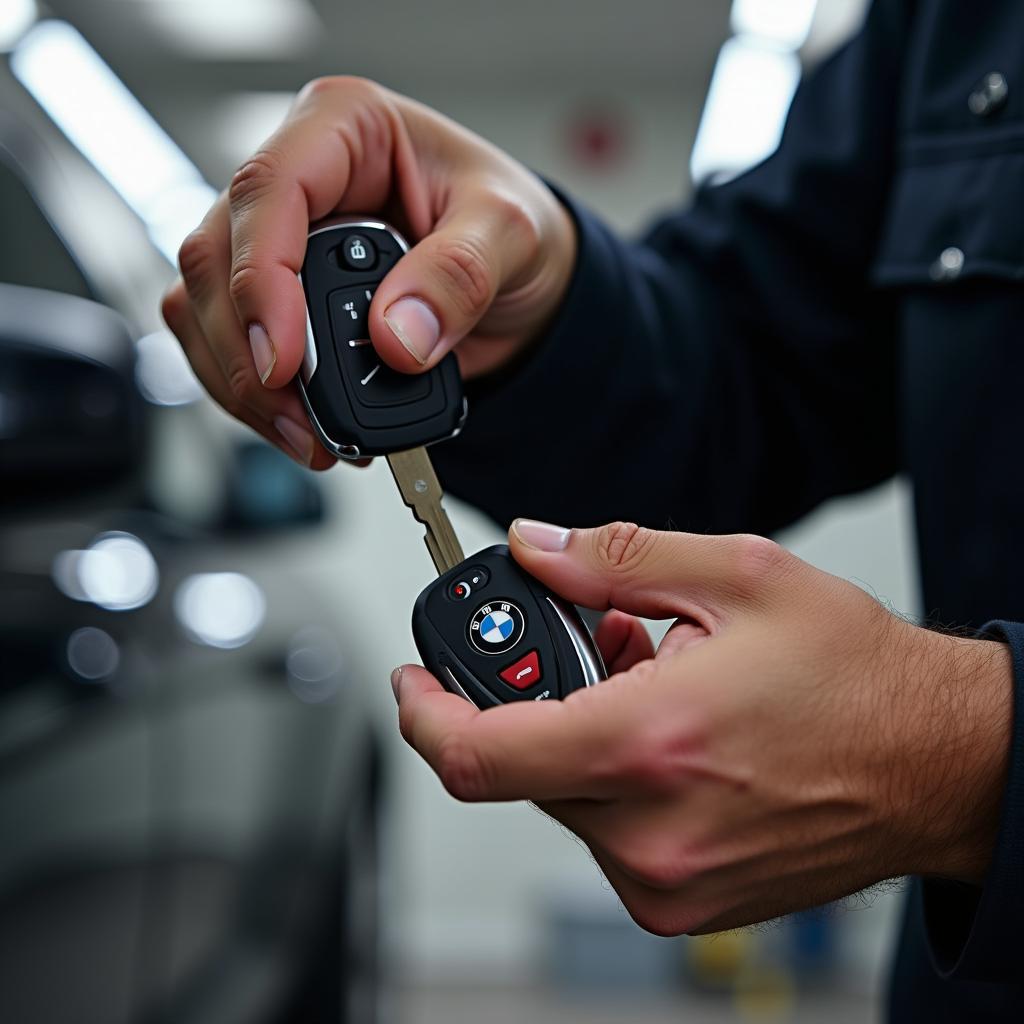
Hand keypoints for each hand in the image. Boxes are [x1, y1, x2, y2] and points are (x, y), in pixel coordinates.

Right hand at [161, 77, 575, 466]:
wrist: (519, 278)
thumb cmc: (509, 226)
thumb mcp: (510, 235)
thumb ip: (460, 275)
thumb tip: (397, 335)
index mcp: (345, 126)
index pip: (268, 190)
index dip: (260, 279)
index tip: (282, 360)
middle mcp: (295, 177)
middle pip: (217, 257)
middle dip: (247, 353)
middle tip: (303, 422)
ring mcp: (275, 238)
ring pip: (203, 307)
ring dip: (242, 386)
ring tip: (309, 439)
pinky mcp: (273, 294)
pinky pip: (224, 343)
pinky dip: (252, 396)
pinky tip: (300, 427)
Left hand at [394, 521, 1012, 935]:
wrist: (938, 765)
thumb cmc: (857, 678)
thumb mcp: (736, 577)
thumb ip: (613, 557)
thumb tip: (536, 547)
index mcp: (648, 744)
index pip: (478, 753)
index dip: (423, 713)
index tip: (413, 682)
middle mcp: (648, 830)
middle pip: (520, 764)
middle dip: (538, 698)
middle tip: (605, 647)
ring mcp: (665, 880)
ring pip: (560, 797)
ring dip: (581, 735)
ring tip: (657, 685)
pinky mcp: (680, 902)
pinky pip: (604, 832)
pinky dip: (612, 778)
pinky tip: (671, 739)